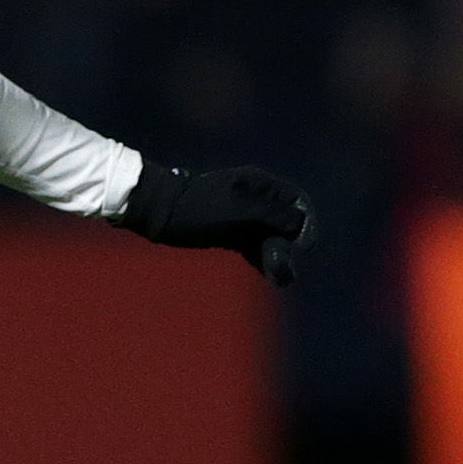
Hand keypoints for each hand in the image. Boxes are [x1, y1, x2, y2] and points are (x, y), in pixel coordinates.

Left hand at [121, 162, 317, 285]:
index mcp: (259, 184)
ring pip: (272, 239)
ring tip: (281, 278)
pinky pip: (256, 248)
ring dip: (279, 258)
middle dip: (289, 247)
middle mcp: (256, 199)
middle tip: (282, 269)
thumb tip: (298, 224)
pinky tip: (271, 276)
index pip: (297, 202)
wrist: (157, 213)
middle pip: (287, 224)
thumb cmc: (195, 207)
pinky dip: (264, 261)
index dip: (305, 224)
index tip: (302, 245)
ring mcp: (244, 218)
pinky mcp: (232, 234)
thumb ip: (269, 214)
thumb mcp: (235, 209)